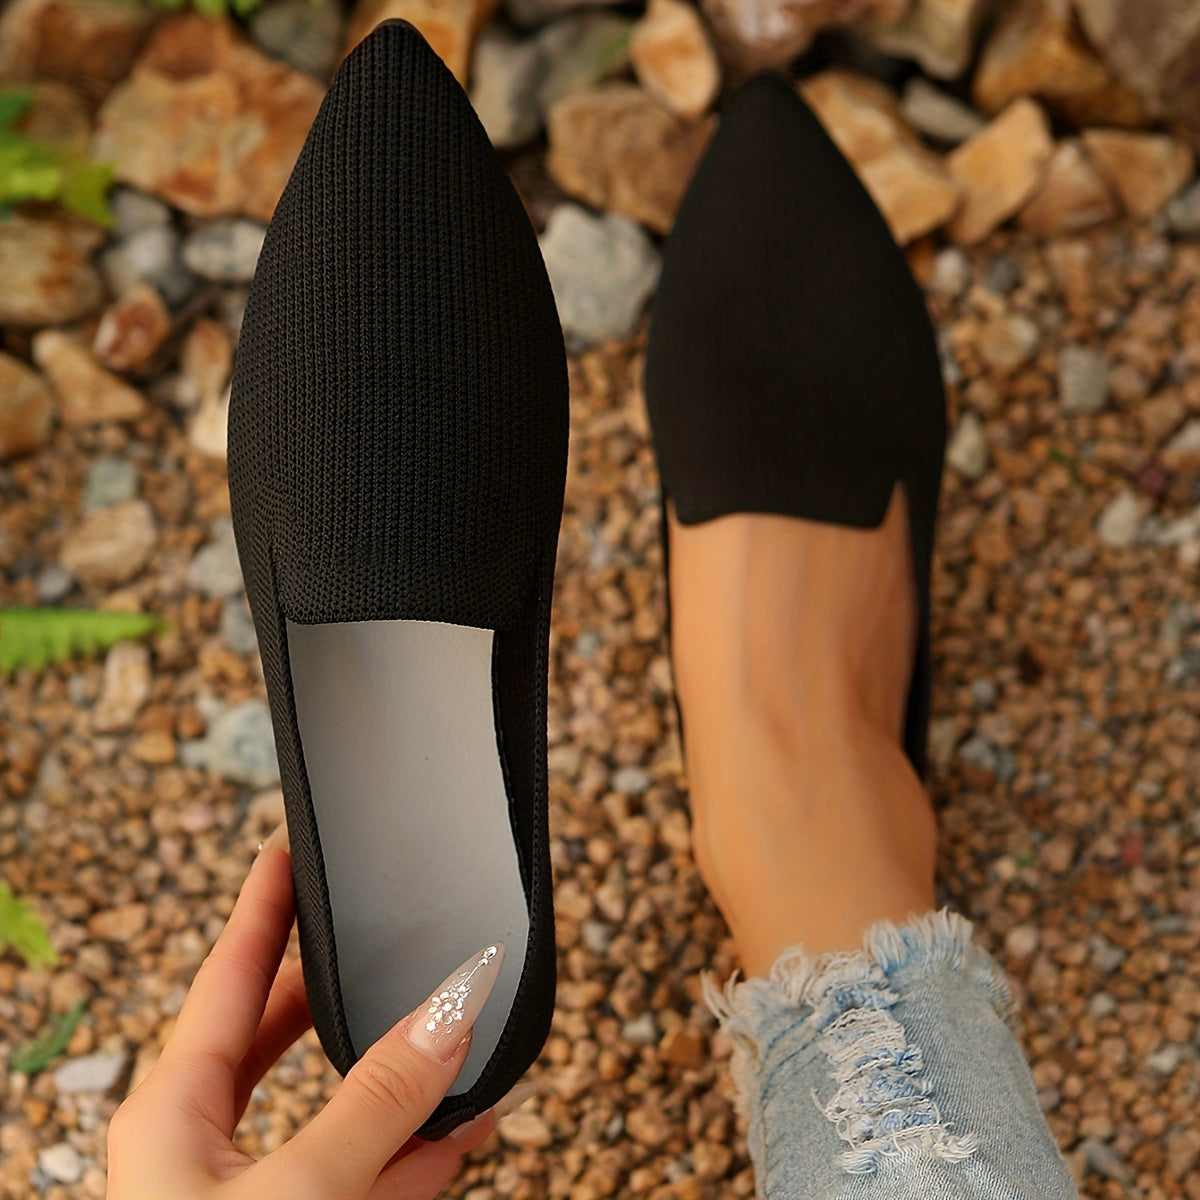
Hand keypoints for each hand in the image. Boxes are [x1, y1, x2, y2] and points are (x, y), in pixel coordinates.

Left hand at [107, 830, 502, 1198]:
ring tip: (452, 1035)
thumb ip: (378, 1102)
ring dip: (395, 1079)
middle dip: (333, 986)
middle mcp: (197, 1148)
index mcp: (172, 1115)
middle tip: (366, 927)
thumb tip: (454, 1008)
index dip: (261, 904)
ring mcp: (240, 1195)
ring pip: (328, 1110)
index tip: (282, 846)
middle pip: (274, 1033)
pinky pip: (356, 1173)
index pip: (226, 976)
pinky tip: (460, 1127)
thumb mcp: (299, 1192)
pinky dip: (410, 1149)